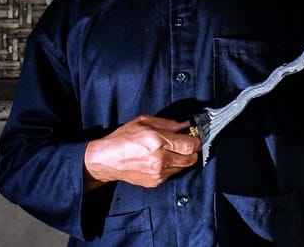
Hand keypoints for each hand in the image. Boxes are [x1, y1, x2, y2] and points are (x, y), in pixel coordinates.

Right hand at [83, 114, 199, 189]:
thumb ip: (168, 123)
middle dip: (192, 150)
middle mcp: (160, 159)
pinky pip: (172, 174)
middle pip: (191, 158)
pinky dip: (172, 167)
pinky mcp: (155, 182)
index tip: (194, 136)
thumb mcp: (145, 121)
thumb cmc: (123, 138)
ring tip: (171, 151)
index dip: (196, 140)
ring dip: (182, 159)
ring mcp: (158, 172)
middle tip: (186, 144)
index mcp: (159, 141)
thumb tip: (185, 125)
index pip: (191, 145)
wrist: (106, 160)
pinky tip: (162, 160)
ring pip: (183, 167)